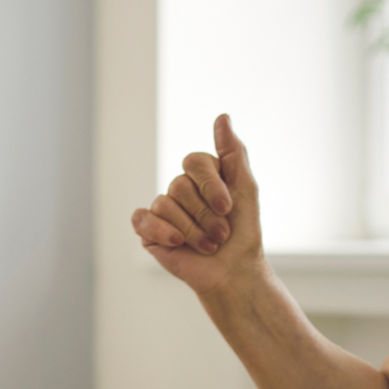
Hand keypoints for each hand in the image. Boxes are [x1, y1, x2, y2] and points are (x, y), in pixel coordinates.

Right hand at [131, 114, 263, 294]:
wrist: (234, 272)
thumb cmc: (242, 232)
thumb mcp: (245, 187)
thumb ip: (233, 152)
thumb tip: (223, 116)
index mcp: (200, 175)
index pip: (194, 161)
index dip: (210, 186)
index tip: (228, 208)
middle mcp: (179, 189)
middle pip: (180, 185)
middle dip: (205, 215)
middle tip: (221, 234)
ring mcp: (162, 209)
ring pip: (165, 204)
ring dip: (192, 230)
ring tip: (208, 245)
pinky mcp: (148, 231)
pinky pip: (143, 219)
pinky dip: (162, 231)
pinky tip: (177, 244)